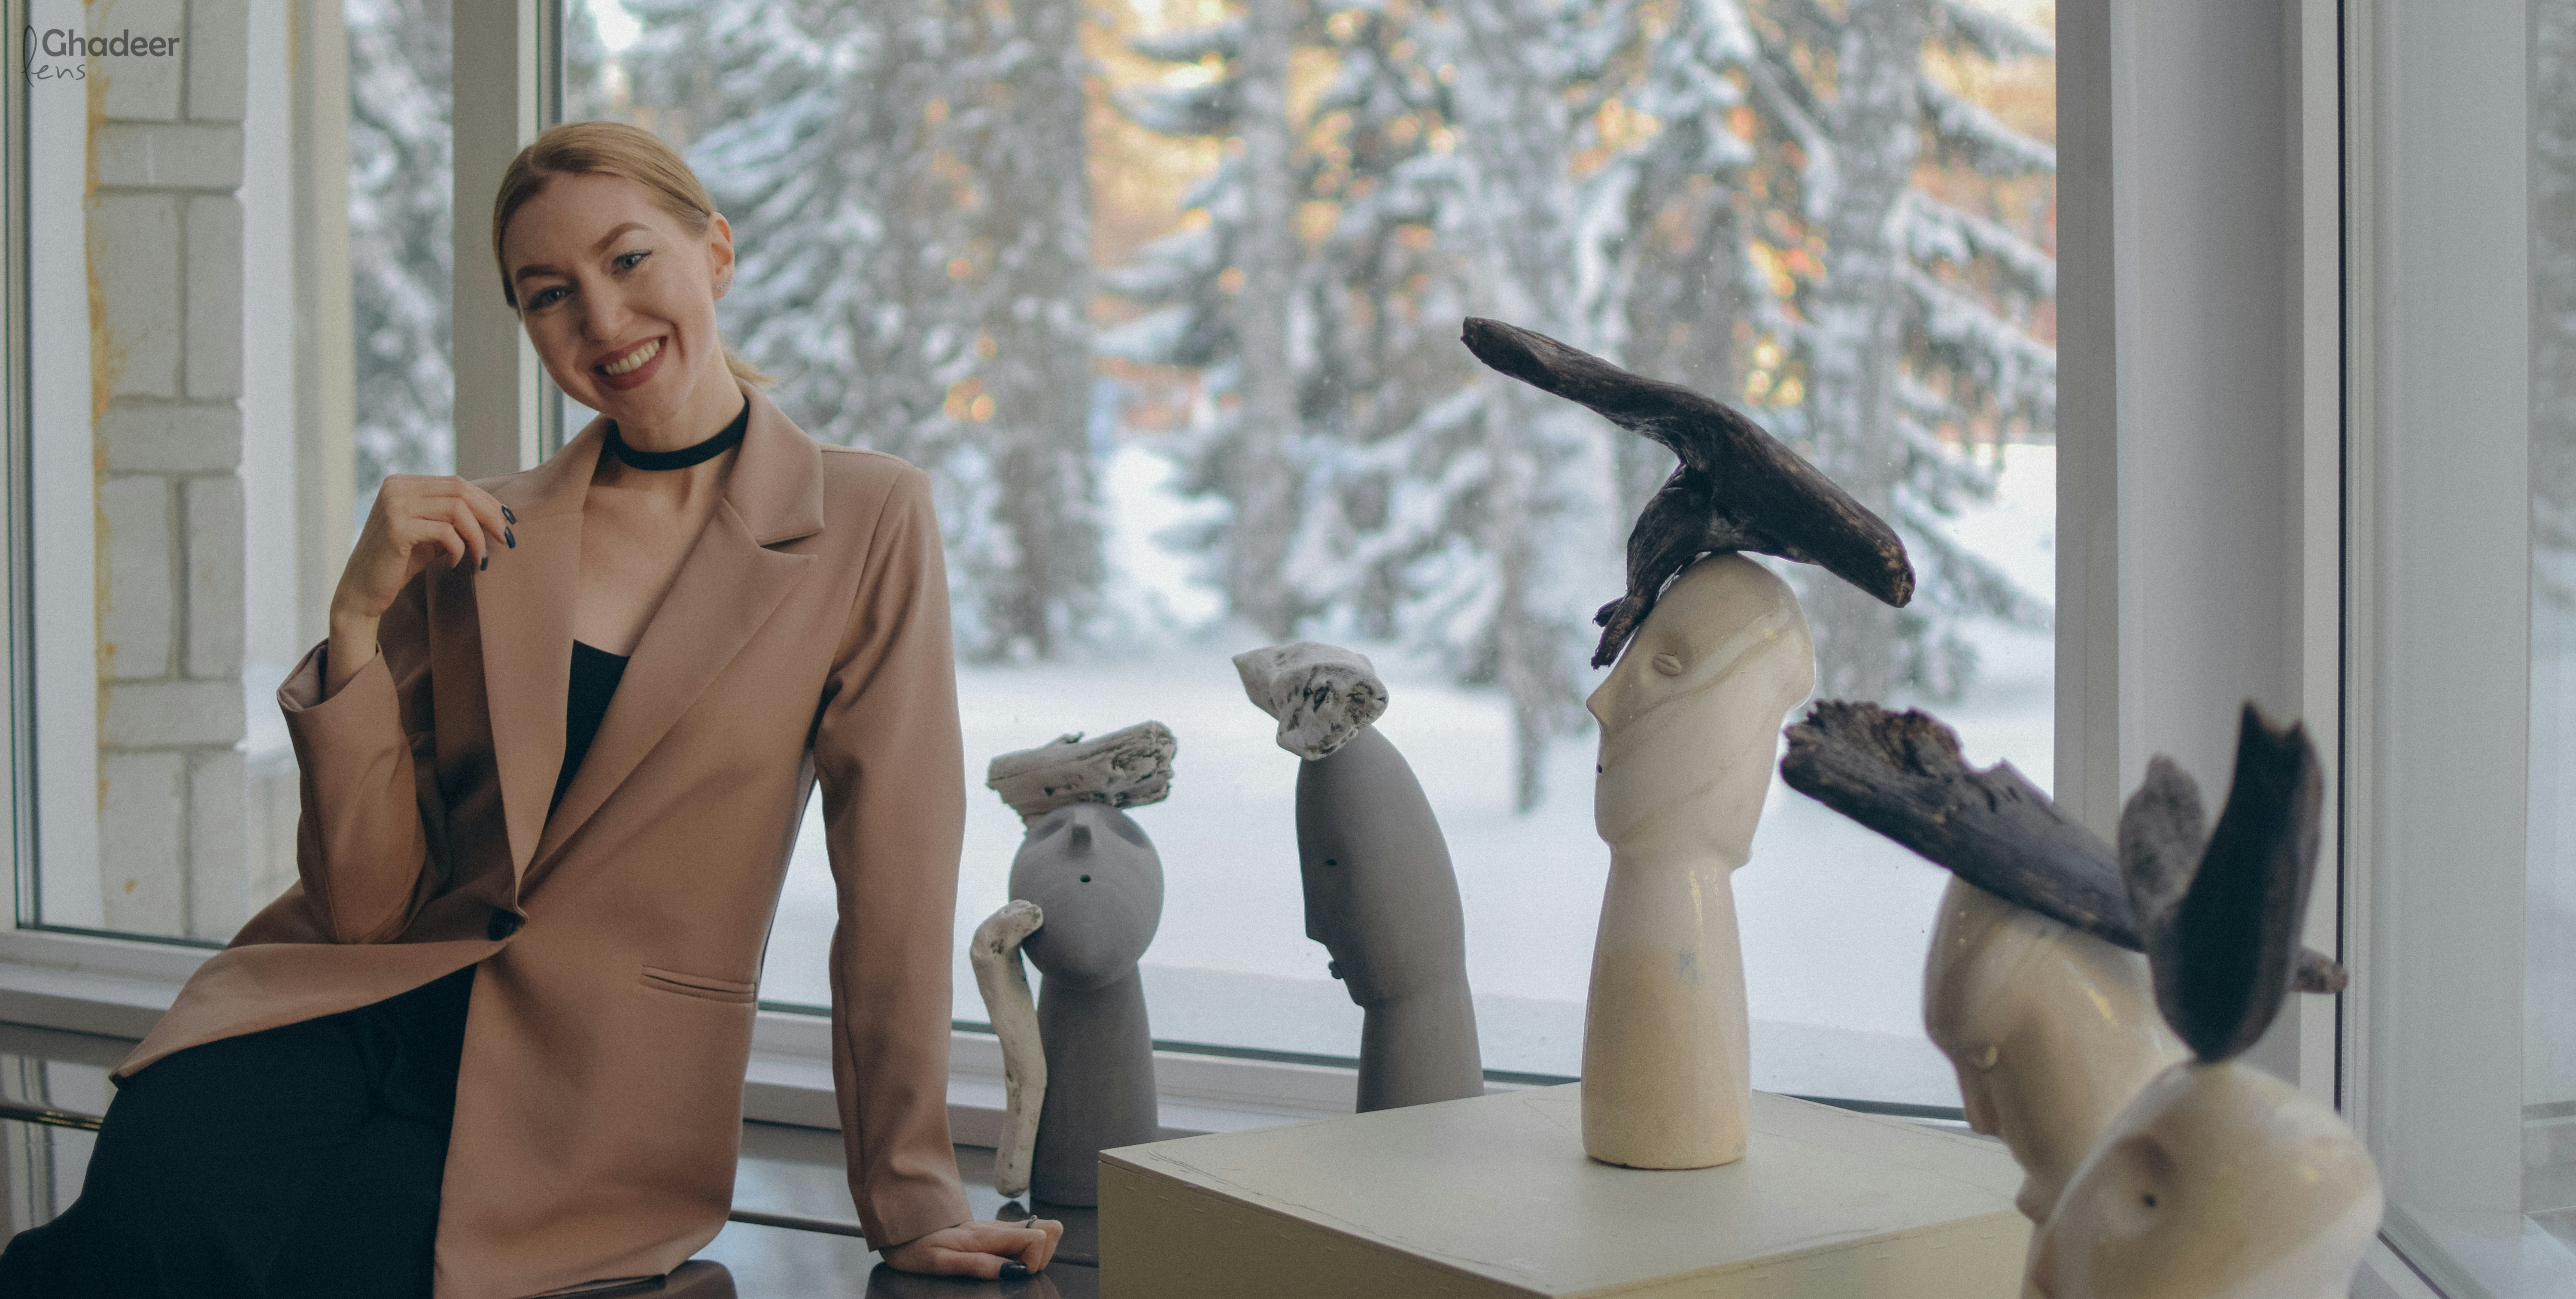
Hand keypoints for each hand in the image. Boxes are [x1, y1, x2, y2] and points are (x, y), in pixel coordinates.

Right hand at [326, 475, 512, 692]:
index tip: (507, 522)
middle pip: (460, 491)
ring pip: (457, 509)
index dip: (487, 502)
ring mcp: (394, 505)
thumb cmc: (399, 563)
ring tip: (481, 559)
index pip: (457, 483)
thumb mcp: (429, 533)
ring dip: (477, 536)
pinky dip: (459, 549)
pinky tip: (454, 564)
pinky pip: (445, 532)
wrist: (362, 592)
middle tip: (507, 539)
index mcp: (402, 483)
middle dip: (490, 515)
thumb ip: (452, 517)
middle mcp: (396, 487)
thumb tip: (497, 512)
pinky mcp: (396, 527)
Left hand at [879, 1217, 1061, 1279]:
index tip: (1014, 1273)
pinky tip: (1003, 1261)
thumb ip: (977, 1265)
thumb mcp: (940, 1262)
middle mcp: (998, 1227)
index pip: (1039, 1236)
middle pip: (1049, 1230)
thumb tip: (1013, 1272)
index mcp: (988, 1234)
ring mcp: (999, 1228)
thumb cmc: (917, 1246)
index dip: (1035, 1260)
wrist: (903, 1227)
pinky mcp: (996, 1232)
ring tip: (1007, 1266)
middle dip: (1042, 1256)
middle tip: (1014, 1270)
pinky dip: (1024, 1252)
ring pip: (1041, 1231)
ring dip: (1035, 1253)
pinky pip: (1025, 1236)